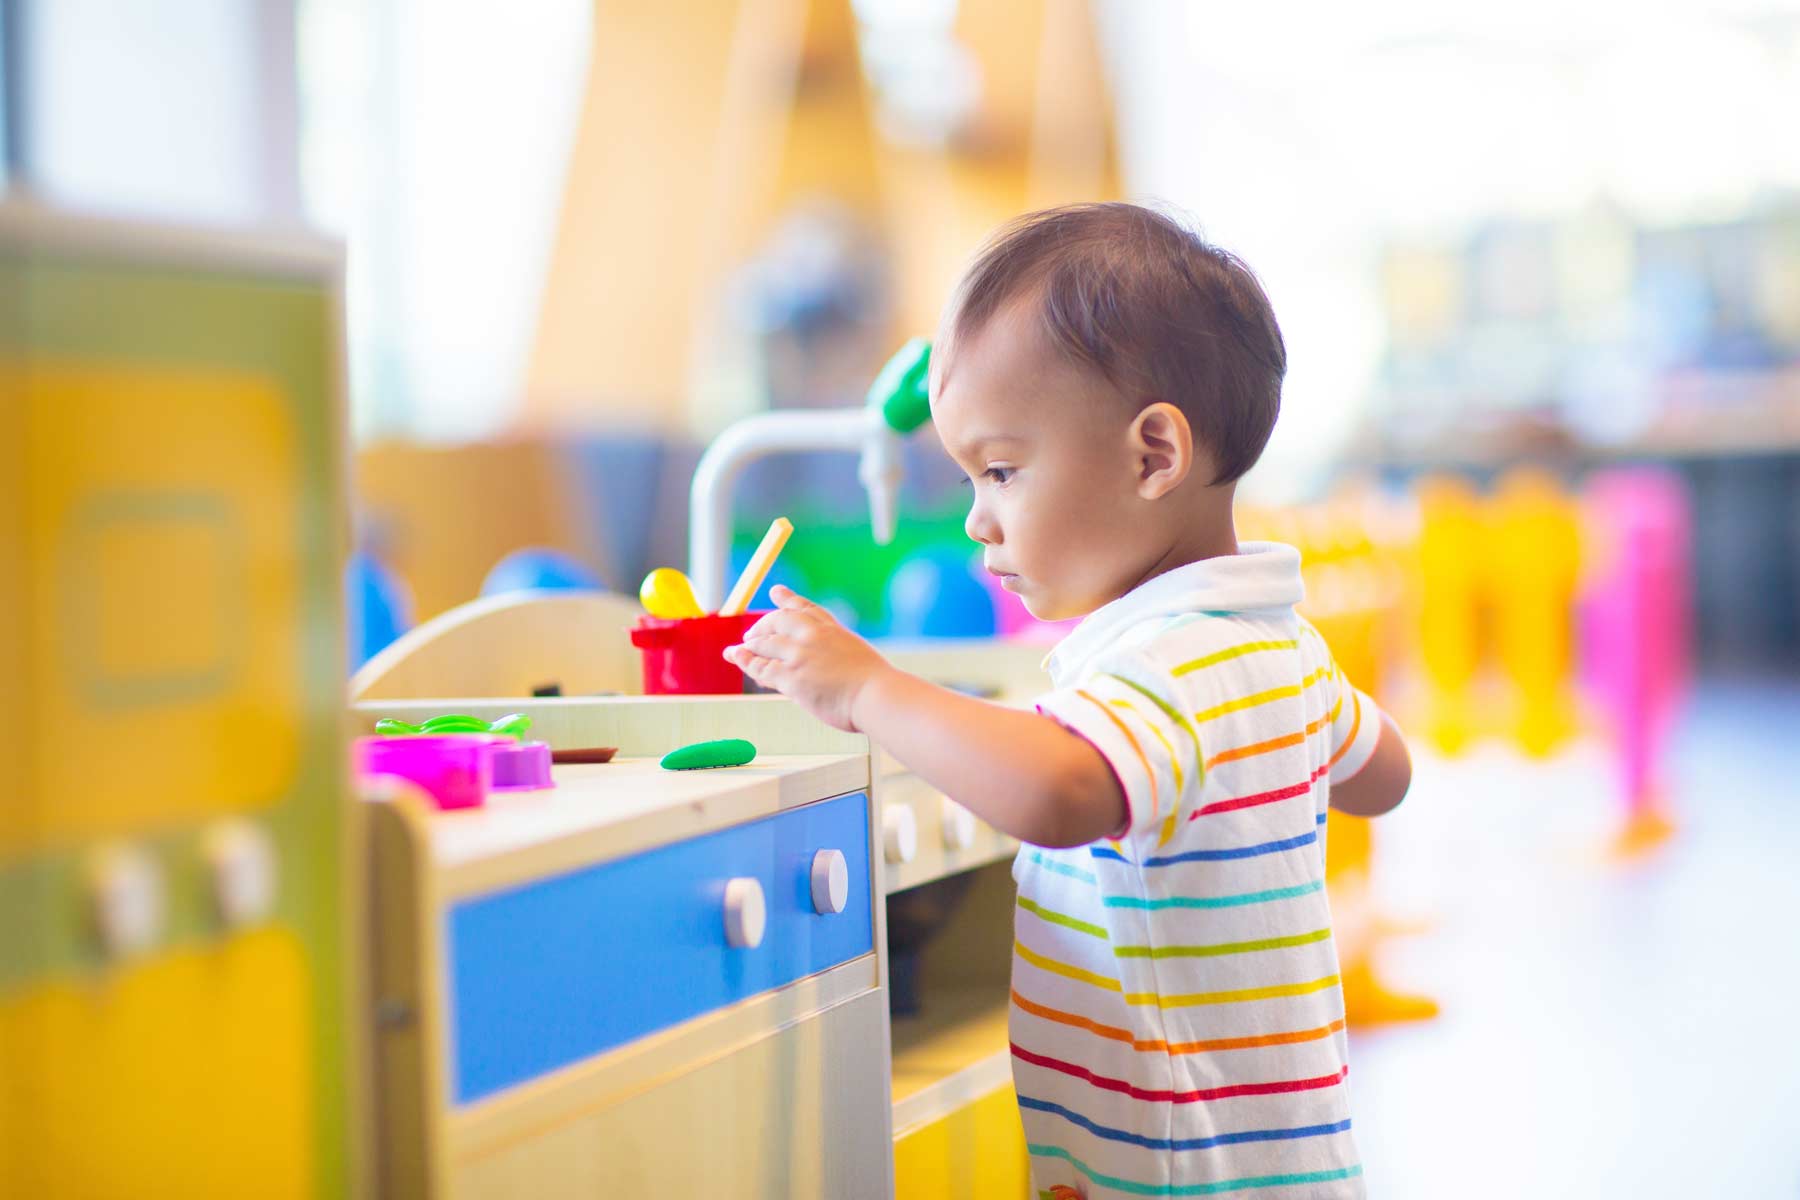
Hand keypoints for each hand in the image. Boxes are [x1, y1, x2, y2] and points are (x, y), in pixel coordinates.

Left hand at [723, 586, 893, 731]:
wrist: (876, 695)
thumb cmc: (875, 685)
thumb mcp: (856, 657)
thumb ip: (834, 654)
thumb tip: (817, 664)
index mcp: (833, 630)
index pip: (806, 609)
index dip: (788, 599)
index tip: (777, 591)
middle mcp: (813, 636)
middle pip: (778, 621)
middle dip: (762, 627)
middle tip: (750, 635)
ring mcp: (800, 654)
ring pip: (765, 644)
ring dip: (748, 647)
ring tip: (736, 650)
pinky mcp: (791, 676)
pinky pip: (762, 666)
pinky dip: (747, 661)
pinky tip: (738, 657)